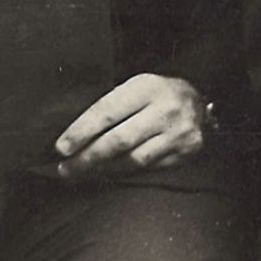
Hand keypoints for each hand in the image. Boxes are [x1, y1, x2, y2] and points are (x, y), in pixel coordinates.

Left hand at [54, 74, 205, 176]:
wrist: (199, 102)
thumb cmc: (156, 96)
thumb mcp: (136, 88)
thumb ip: (111, 107)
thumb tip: (73, 136)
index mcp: (147, 87)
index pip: (107, 111)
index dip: (81, 132)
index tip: (62, 148)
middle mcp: (165, 109)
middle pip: (118, 141)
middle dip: (87, 158)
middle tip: (66, 169)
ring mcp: (178, 132)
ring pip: (132, 159)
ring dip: (103, 169)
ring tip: (84, 172)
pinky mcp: (185, 151)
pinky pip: (149, 168)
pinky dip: (126, 172)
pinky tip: (111, 172)